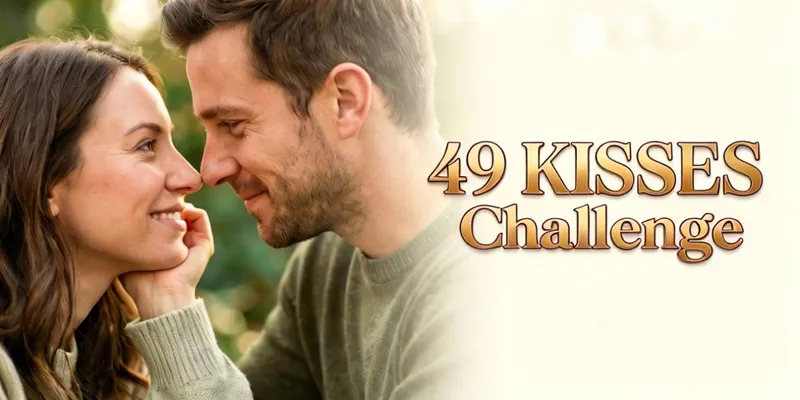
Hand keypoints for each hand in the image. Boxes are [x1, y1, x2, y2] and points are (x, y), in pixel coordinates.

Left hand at [121, 203, 214, 319]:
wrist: (160, 295)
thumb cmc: (139, 278)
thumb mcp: (128, 251)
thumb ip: (128, 235)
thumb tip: (123, 212)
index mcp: (163, 243)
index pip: (161, 215)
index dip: (153, 206)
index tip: (142, 205)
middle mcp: (179, 241)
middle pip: (174, 210)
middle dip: (165, 203)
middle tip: (155, 204)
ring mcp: (192, 241)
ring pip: (188, 211)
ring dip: (178, 205)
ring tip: (167, 209)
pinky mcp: (204, 243)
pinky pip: (200, 216)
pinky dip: (192, 210)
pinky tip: (180, 213)